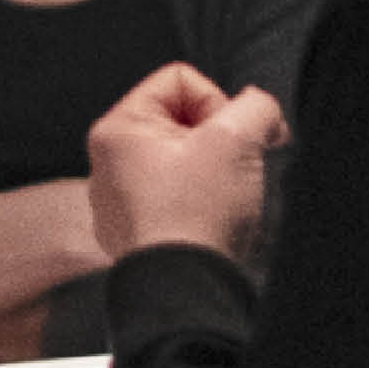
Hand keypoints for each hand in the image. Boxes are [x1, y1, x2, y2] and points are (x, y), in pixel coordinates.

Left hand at [80, 67, 278, 266]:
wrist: (186, 288)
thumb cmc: (197, 216)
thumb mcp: (239, 137)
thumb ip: (257, 104)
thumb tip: (260, 111)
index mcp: (118, 129)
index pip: (181, 79)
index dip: (217, 102)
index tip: (229, 138)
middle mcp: (109, 163)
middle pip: (183, 119)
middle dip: (219, 139)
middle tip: (234, 167)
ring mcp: (120, 201)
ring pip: (183, 159)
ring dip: (213, 171)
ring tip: (222, 198)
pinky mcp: (136, 232)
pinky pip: (176, 197)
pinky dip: (199, 203)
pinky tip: (210, 221)